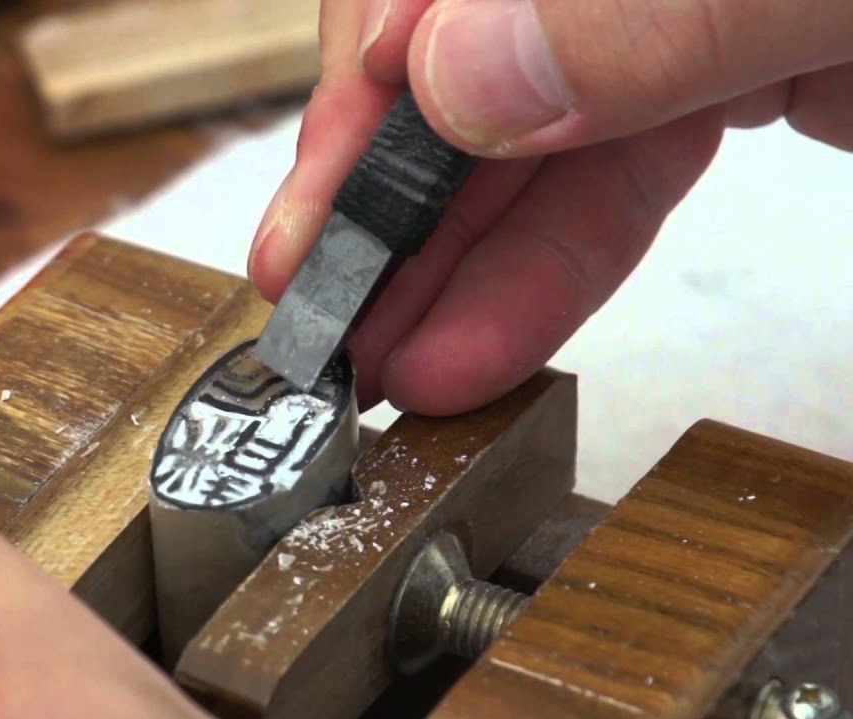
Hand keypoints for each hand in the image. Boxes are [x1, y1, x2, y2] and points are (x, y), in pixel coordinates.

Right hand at [249, 0, 851, 414]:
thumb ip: (640, 10)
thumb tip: (452, 75)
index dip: (364, 85)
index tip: (319, 203)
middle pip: (457, 77)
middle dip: (384, 210)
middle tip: (326, 320)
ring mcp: (669, 21)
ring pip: (522, 149)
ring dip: (449, 272)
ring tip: (389, 367)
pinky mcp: (714, 84)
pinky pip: (604, 182)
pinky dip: (542, 269)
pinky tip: (476, 342)